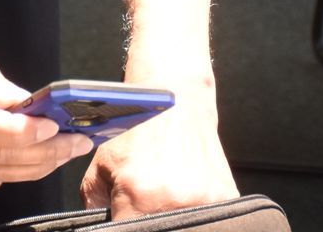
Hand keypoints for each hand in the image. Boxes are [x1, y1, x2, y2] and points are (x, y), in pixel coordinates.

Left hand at [80, 98, 236, 218]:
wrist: (179, 102)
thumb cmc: (140, 130)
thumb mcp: (102, 163)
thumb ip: (94, 203)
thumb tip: (99, 227)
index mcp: (139, 195)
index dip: (122, 228)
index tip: (124, 218)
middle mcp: (175, 201)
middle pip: (156, 230)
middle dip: (145, 221)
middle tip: (143, 201)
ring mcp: (205, 202)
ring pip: (181, 225)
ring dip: (170, 215)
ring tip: (164, 192)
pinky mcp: (227, 199)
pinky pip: (205, 218)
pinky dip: (193, 210)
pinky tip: (185, 189)